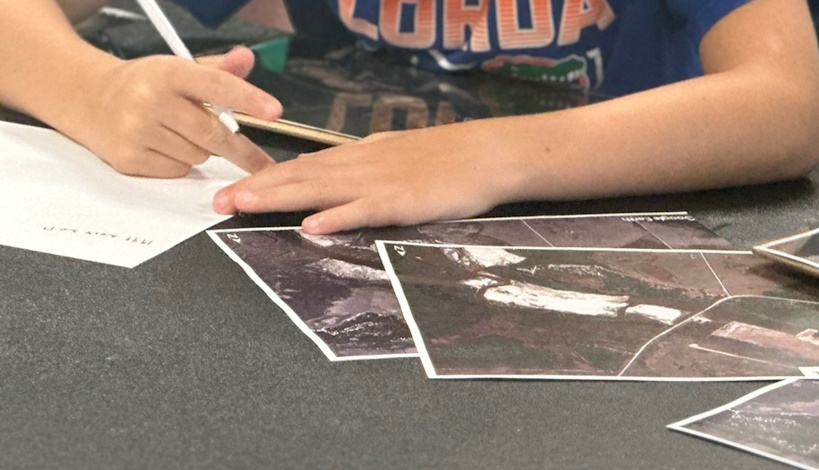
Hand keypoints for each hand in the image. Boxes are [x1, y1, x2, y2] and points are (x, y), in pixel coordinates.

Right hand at [63, 46, 281, 176]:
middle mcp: (150, 100)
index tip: (274, 111)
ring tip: (182, 134)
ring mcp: (136, 131)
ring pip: (197, 155)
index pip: (216, 85)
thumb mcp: (179, 69)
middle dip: (242, 150)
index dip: (248, 98)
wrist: (88, 98)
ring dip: (202, 150)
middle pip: (213, 133)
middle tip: (261, 162)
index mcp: (167, 72)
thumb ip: (218, 69)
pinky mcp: (128, 158)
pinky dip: (181, 163)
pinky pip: (177, 170)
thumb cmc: (143, 84)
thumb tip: (247, 59)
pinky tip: (165, 146)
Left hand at [212, 123, 522, 233]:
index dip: (265, 177)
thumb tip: (332, 172)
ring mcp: (381, 183)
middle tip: (217, 201)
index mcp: (361, 156)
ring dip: (279, 198)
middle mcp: (362, 166)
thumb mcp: (399, 153)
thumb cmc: (450, 157)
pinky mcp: (403, 202)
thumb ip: (365, 164)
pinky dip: (337, 217)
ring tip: (243, 206)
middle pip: (300, 176)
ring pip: (321, 190)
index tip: (233, 188)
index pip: (303, 166)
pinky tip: (312, 225)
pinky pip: (364, 210)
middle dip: (256, 189)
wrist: (489, 153)